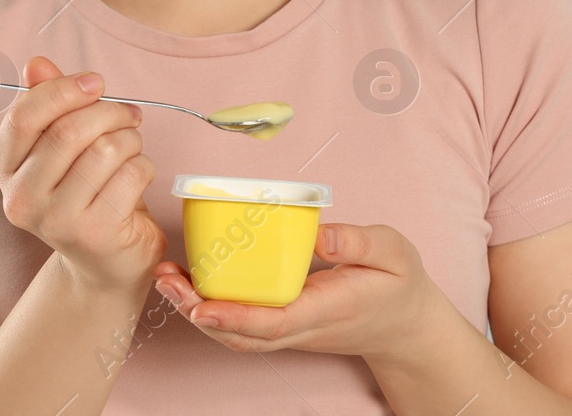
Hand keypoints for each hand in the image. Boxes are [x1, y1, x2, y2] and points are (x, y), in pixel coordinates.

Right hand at [0, 56, 165, 293]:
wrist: (106, 262)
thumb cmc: (85, 193)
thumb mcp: (62, 147)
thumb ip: (48, 103)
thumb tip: (36, 63)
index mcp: (5, 170)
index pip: (23, 117)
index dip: (63, 90)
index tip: (95, 82)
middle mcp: (22, 199)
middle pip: (68, 131)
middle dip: (108, 112)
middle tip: (128, 114)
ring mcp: (56, 221)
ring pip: (105, 149)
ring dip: (130, 139)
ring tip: (131, 148)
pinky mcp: (95, 234)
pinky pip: (132, 174)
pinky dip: (144, 166)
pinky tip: (138, 178)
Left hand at [152, 223, 439, 360]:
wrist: (405, 325)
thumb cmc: (397, 284)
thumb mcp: (393, 253)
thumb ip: (360, 243)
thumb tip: (321, 235)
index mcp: (328, 309)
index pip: (275, 321)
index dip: (235, 316)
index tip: (202, 305)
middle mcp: (303, 328)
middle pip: (243, 335)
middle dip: (199, 313)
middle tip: (167, 280)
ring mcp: (291, 332)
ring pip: (237, 336)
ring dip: (197, 312)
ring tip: (167, 279)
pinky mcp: (283, 326)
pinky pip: (242, 327)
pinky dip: (211, 310)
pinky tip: (190, 283)